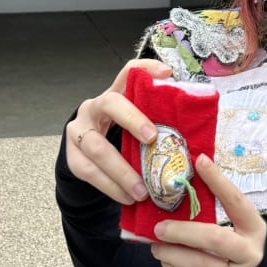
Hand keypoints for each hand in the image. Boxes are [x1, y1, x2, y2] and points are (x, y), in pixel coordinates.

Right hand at [66, 58, 172, 203]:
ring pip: (98, 147)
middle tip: (152, 137)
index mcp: (114, 94)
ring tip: (142, 190)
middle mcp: (94, 107)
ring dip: (122, 171)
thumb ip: (154, 122)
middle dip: (132, 119)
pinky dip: (111, 187)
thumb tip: (193, 134)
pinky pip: (90, 173)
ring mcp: (79, 132)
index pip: (129, 73)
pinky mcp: (73, 157)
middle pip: (111, 104)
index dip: (147, 69)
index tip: (168, 74)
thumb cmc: (119, 136)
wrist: (85, 153)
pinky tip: (127, 198)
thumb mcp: (134, 123)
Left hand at [150, 154, 266, 266]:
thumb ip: (221, 210)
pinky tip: (165, 260)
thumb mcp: (243, 226)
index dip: (218, 181)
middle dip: (183, 232)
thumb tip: (186, 182)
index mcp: (254, 228)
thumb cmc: (245, 244)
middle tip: (159, 227)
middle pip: (214, 240)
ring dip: (173, 254)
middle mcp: (248, 253)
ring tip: (155, 245)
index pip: (236, 201)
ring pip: (200, 266)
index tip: (199, 161)